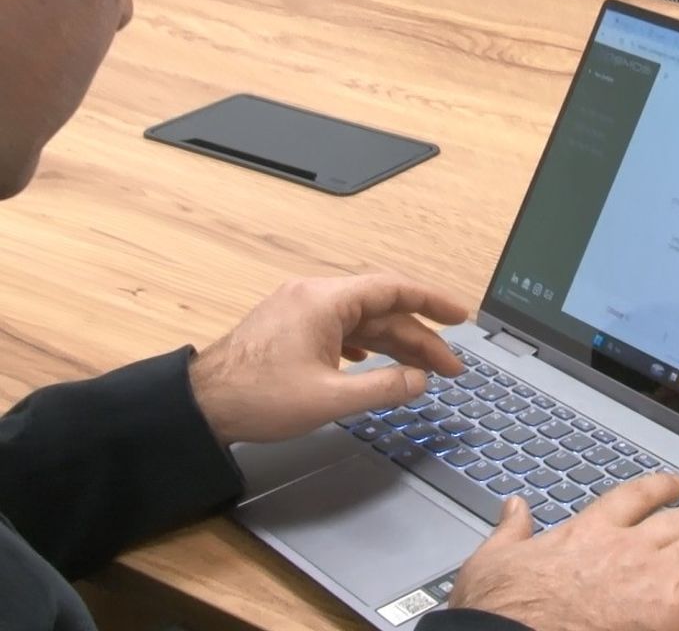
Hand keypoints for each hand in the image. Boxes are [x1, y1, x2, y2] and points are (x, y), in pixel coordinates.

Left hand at [190, 273, 467, 444]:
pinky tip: (375, 362)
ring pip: (363, 321)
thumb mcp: (330, 399)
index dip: (433, 302)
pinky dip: (368, 345)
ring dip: (394, 344)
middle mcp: (314, 297)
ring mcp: (300, 311)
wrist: (200, 406)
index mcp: (325, 302)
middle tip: (448, 366)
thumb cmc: (255, 397)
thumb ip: (383, 387)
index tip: (461, 316)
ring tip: (421, 371)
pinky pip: (342, 328)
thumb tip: (419, 380)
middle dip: (420, 337)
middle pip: (382, 309)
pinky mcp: (291, 328)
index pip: (394, 289)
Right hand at [450, 474, 678, 630]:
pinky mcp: (671, 610)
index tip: (673, 484)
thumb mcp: (491, 562)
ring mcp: (653, 575)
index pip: (630, 499)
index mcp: (586, 533)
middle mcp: (626, 547)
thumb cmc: (501, 611)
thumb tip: (513, 508)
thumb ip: (510, 531)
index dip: (657, 489)